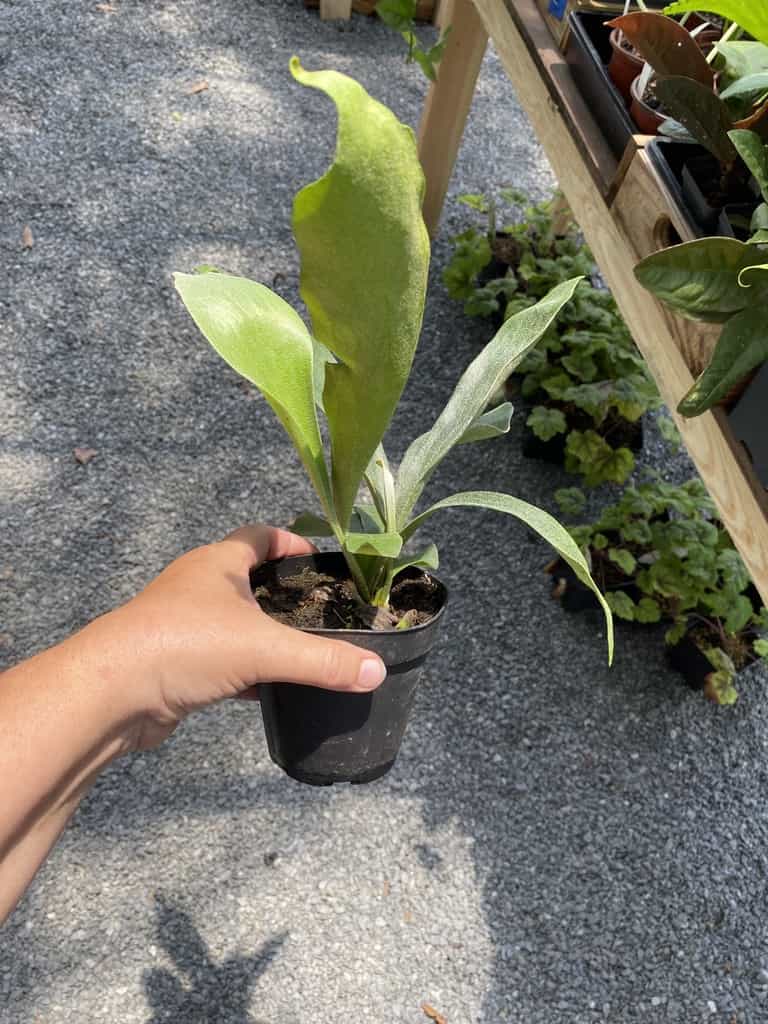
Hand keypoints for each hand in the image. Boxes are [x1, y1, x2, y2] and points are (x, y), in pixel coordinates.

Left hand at [87, 525, 386, 749]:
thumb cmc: (185, 645)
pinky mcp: (174, 661)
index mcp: (218, 563)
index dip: (291, 542)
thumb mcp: (264, 649)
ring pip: (233, 622)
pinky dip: (245, 669)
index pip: (259, 536)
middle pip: (248, 579)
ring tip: (303, 649)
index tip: (320, 559)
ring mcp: (182, 623)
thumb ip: (323, 660)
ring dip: (263, 633)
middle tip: (322, 611)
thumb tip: (377, 670)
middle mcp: (198, 586)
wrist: (112, 693)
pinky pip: (220, 658)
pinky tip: (269, 688)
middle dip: (283, 593)